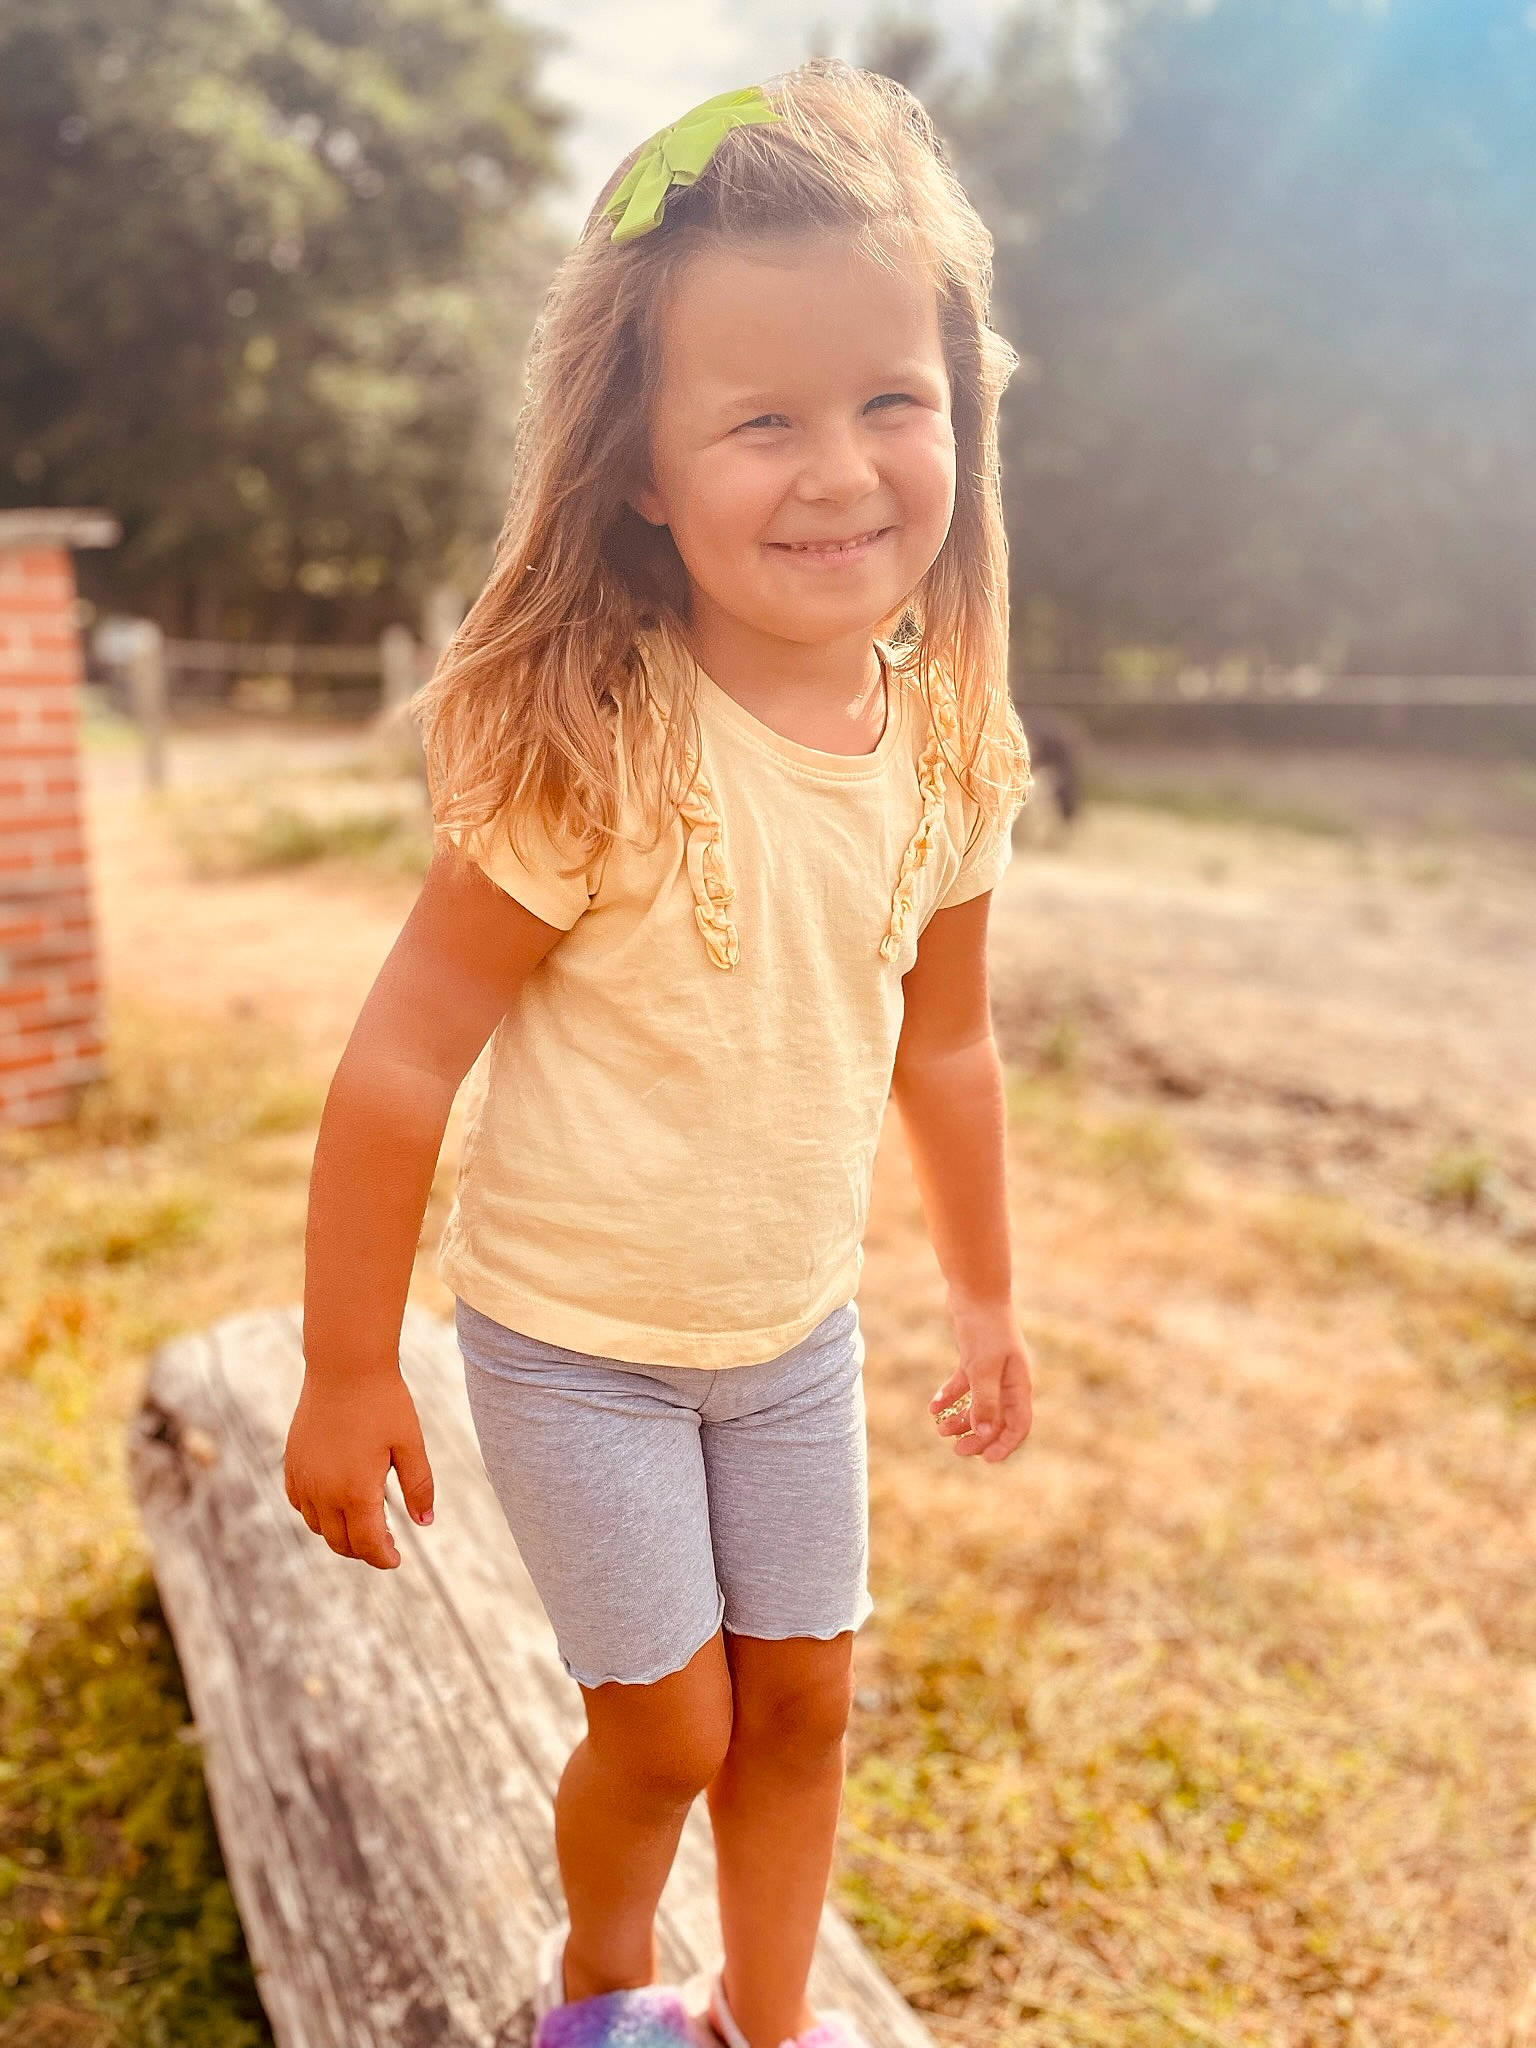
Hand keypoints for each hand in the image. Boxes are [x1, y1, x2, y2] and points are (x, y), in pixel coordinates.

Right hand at [284, 1367, 435, 1568]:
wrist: (344, 1366)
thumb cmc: (384, 1403)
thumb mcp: (410, 1445)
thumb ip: (419, 1487)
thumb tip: (424, 1522)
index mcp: (356, 1492)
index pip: (368, 1544)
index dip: (383, 1558)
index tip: (396, 1559)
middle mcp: (324, 1492)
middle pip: (340, 1542)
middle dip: (363, 1550)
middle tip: (385, 1544)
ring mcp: (304, 1478)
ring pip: (317, 1527)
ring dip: (339, 1534)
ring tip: (364, 1525)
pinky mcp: (292, 1463)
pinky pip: (300, 1504)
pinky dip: (317, 1514)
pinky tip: (335, 1503)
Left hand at [928, 1298, 1032, 1462]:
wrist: (976, 1290)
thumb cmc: (985, 1328)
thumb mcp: (983, 1368)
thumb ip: (985, 1402)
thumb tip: (986, 1436)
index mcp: (1019, 1384)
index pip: (1019, 1424)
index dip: (1005, 1445)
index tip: (987, 1460)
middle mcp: (1008, 1379)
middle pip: (998, 1419)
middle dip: (979, 1438)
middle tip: (957, 1450)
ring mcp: (991, 1369)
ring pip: (979, 1404)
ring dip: (961, 1419)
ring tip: (940, 1429)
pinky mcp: (974, 1358)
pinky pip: (963, 1385)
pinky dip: (950, 1397)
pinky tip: (933, 1407)